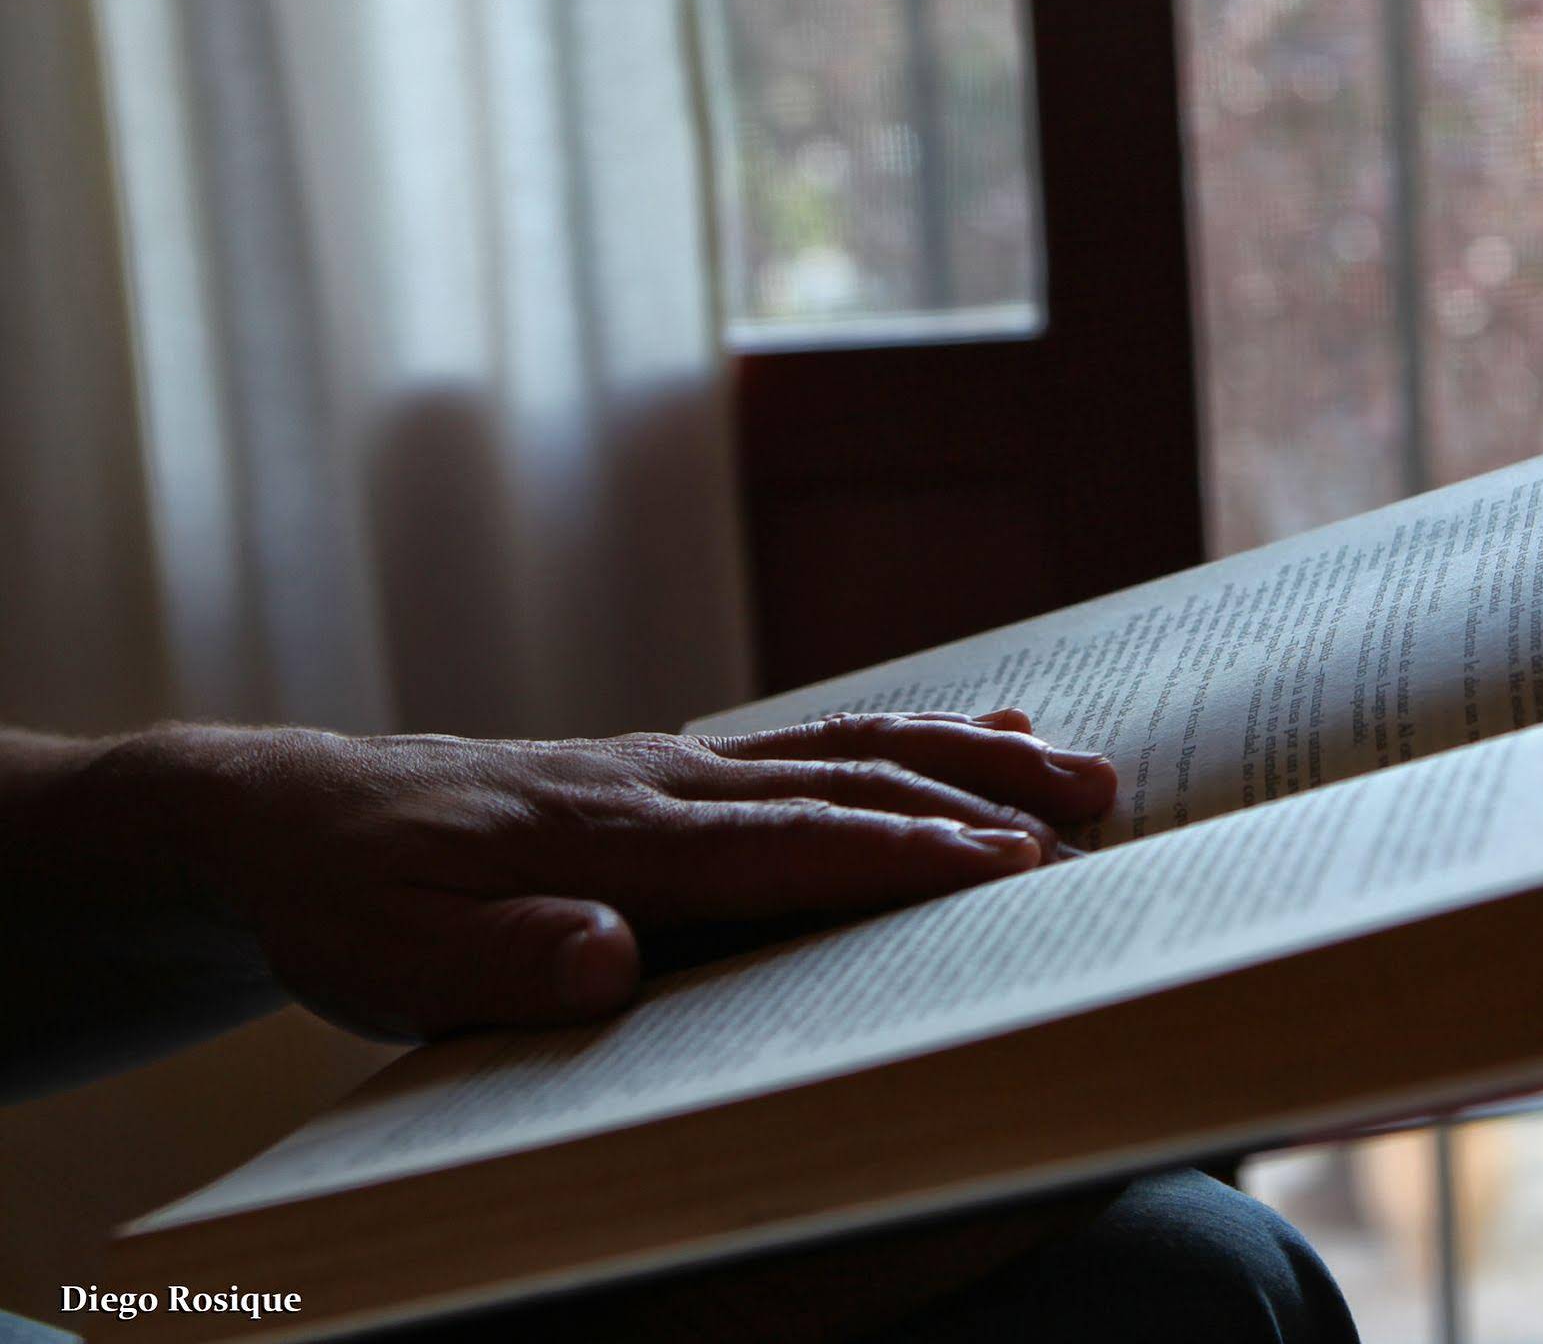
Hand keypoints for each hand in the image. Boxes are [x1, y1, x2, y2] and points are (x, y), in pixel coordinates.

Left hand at [106, 710, 1113, 1041]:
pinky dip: (900, 737)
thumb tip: (609, 957)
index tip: (1006, 873)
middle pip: (845, 782)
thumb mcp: (386, 960)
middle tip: (1091, 818)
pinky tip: (964, 736)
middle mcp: (665, 782)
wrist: (295, 812)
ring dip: (963, 755)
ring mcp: (674, 764)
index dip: (900, 860)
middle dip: (974, 800)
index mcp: (614, 835)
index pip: (783, 847)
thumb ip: (495, 963)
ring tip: (1073, 765)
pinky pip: (809, 741)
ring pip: (846, 747)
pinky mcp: (671, 767)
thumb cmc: (347, 897)